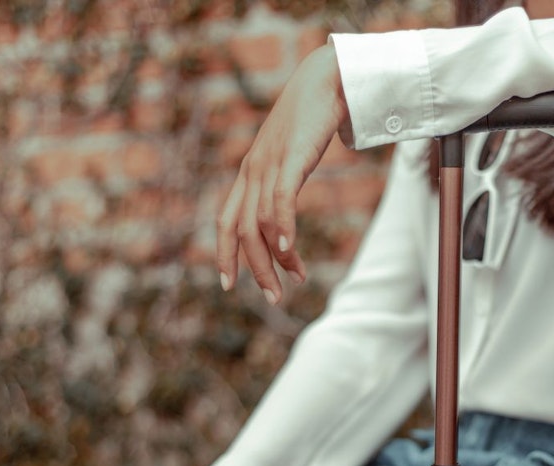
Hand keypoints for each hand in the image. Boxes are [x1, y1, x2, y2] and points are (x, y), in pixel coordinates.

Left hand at [217, 44, 349, 302]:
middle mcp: (252, 171)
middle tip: (273, 298)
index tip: (228, 285)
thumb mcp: (292, 157)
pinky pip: (280, 202)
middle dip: (255, 270)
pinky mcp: (290, 158)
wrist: (329, 79)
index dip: (224, 255)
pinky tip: (291, 253)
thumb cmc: (313, 119)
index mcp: (249, 173)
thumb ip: (285, 183)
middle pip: (242, 232)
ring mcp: (268, 164)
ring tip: (295, 280)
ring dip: (276, 260)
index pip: (226, 221)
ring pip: (261, 225)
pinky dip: (283, 230)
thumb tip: (287, 214)